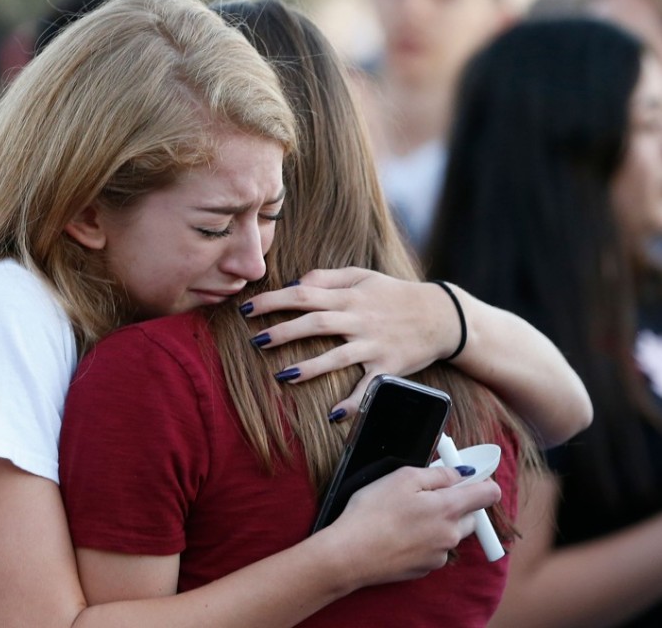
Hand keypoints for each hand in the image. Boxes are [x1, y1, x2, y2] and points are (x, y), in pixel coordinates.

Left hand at [242, 268, 456, 412]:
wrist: (441, 315)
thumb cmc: (394, 294)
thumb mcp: (362, 276)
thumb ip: (326, 278)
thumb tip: (295, 283)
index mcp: (349, 297)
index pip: (303, 295)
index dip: (273, 301)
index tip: (247, 309)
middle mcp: (359, 320)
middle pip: (316, 324)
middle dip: (283, 332)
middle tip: (255, 341)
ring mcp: (374, 345)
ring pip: (338, 356)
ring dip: (310, 367)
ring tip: (283, 375)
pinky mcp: (388, 367)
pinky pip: (369, 387)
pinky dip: (354, 402)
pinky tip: (333, 414)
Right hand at [328, 466, 500, 585]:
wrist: (350, 554)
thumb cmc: (372, 512)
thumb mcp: (402, 478)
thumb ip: (437, 474)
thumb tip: (460, 474)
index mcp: (448, 508)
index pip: (489, 494)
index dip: (482, 482)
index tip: (468, 478)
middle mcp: (450, 535)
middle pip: (471, 517)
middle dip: (456, 505)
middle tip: (425, 497)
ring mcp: (438, 556)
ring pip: (449, 535)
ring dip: (437, 525)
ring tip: (404, 518)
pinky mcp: (424, 570)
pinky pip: (433, 551)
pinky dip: (423, 542)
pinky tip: (398, 536)